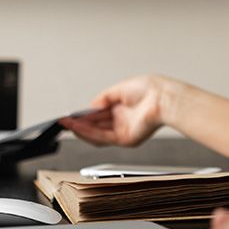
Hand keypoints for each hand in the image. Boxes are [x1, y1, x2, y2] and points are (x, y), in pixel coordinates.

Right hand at [59, 74, 184, 146]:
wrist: (163, 98)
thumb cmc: (150, 89)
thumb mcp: (120, 89)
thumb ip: (104, 98)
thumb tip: (91, 106)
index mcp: (123, 107)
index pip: (100, 114)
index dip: (85, 115)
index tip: (72, 114)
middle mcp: (123, 120)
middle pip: (96, 125)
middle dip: (79, 124)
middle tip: (65, 122)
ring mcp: (124, 131)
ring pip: (97, 134)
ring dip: (80, 130)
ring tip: (67, 125)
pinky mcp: (126, 139)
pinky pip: (103, 138)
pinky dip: (88, 133)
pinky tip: (78, 128)